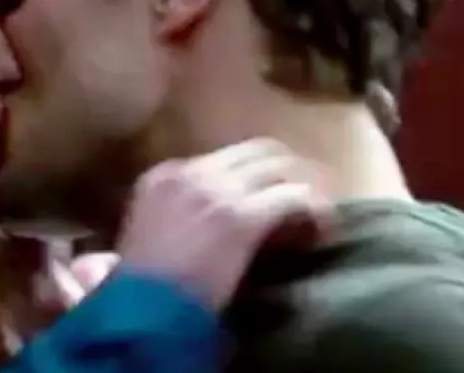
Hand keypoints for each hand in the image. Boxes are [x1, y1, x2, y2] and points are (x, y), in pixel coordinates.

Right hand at [116, 138, 330, 309]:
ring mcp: (217, 191)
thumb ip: (180, 213)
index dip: (252, 178)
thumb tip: (220, 218)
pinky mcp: (242, 216)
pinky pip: (294, 196)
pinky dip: (316, 208)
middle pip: (256, 151)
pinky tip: (323, 227)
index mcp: (164, 175)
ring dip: (305, 186)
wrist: (140, 310)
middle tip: (307, 193)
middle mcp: (191, 173)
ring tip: (319, 210)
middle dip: (286, 170)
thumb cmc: (140, 286)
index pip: (222, 160)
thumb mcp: (151, 234)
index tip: (266, 198)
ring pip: (280, 167)